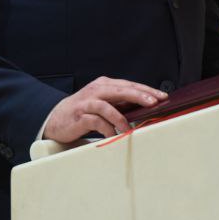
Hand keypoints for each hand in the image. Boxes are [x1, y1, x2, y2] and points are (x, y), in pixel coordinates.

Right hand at [43, 77, 167, 141]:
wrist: (56, 119)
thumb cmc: (84, 111)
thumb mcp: (103, 103)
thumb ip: (120, 103)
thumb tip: (145, 108)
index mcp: (104, 84)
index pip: (129, 85)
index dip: (146, 90)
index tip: (162, 96)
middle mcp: (96, 90)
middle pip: (121, 90)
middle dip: (139, 96)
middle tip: (153, 103)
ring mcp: (87, 102)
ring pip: (108, 105)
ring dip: (121, 118)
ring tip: (129, 129)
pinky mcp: (80, 115)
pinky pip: (96, 121)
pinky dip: (107, 129)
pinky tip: (113, 135)